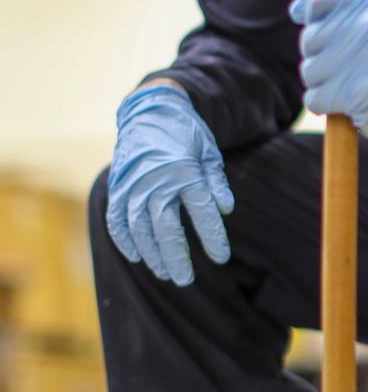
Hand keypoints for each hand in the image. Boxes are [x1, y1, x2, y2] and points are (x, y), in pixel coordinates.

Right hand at [106, 85, 233, 285]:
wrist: (151, 111)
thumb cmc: (186, 135)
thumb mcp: (209, 152)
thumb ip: (217, 182)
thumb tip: (226, 209)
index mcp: (185, 171)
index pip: (202, 212)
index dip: (213, 237)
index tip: (221, 257)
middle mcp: (157, 181)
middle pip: (166, 228)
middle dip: (176, 257)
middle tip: (185, 280)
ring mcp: (133, 185)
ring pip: (140, 229)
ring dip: (151, 254)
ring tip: (165, 272)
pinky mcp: (117, 187)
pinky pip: (117, 219)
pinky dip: (124, 240)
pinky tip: (136, 257)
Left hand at [289, 0, 367, 142]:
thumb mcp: (365, 12)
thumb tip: (297, 10)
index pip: (317, 0)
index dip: (315, 19)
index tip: (330, 29)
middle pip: (309, 38)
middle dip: (318, 54)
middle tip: (347, 60)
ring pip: (309, 70)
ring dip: (320, 81)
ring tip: (347, 79)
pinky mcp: (360, 95)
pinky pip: (314, 98)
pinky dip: (323, 103)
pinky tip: (345, 99)